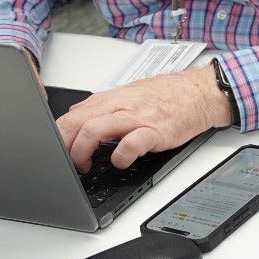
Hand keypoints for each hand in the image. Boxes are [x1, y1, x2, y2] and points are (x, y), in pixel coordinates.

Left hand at [56, 65, 229, 170]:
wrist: (201, 92)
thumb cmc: (169, 95)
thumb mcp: (131, 94)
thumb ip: (104, 106)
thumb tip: (78, 118)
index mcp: (112, 98)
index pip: (71, 115)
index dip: (57, 137)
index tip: (57, 152)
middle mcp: (120, 105)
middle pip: (75, 122)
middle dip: (62, 146)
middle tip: (66, 164)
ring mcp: (137, 117)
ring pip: (94, 130)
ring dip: (82, 152)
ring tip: (86, 166)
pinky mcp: (155, 130)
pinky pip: (130, 144)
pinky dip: (119, 156)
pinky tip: (119, 162)